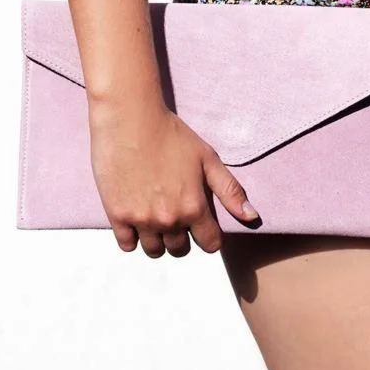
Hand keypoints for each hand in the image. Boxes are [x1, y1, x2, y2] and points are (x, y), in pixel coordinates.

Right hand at [88, 101, 259, 256]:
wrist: (129, 119)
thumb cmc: (171, 133)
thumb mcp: (207, 158)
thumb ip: (230, 191)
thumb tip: (252, 217)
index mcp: (194, 207)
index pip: (210, 244)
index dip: (209, 235)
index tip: (202, 224)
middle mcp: (169, 219)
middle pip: (180, 249)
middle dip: (182, 237)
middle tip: (176, 214)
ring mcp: (141, 219)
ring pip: (154, 250)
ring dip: (158, 239)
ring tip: (156, 217)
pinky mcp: (117, 215)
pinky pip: (128, 245)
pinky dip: (133, 237)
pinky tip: (136, 217)